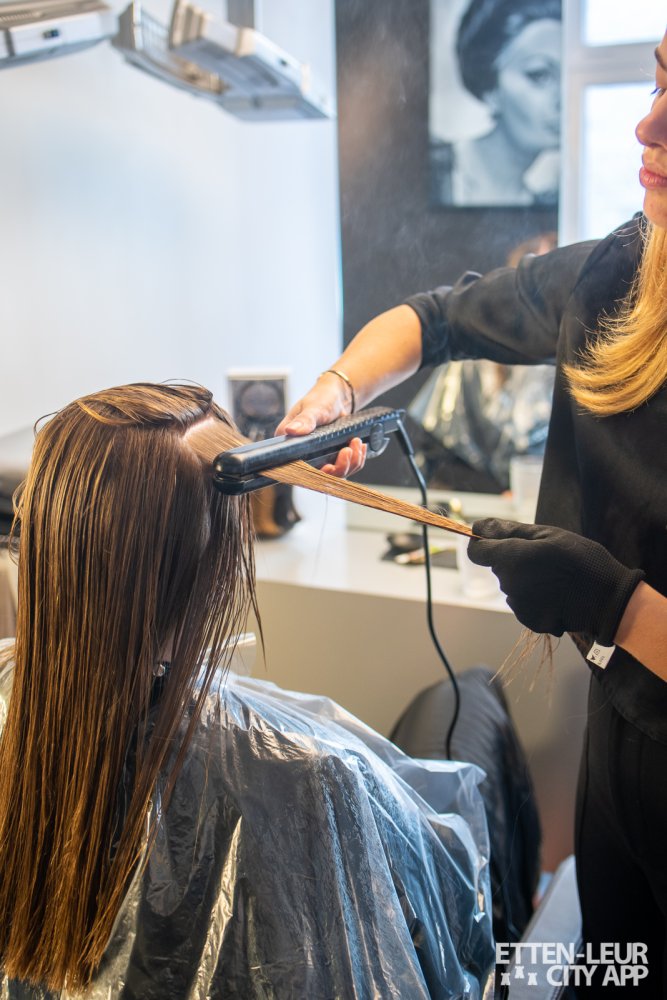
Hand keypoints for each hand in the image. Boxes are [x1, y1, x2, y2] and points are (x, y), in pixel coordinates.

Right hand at [276, 374, 365, 477]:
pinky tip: (360, 447)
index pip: (297, 469)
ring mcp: (319, 458)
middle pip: (320, 476)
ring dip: (351, 462)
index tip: (329, 466)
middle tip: (348, 450)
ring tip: (357, 442)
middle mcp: (303, 455)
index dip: (314, 474)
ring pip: (336, 474)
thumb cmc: (321, 399)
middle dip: (339, 467)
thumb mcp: (313, 408)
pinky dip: (356, 460)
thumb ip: (304, 420)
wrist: (337, 396)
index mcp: (290, 445)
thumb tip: (291, 430)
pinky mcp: (333, 458)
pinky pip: (346, 468)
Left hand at [468, 519, 643, 642]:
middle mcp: (509, 584)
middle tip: (545, 558)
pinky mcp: (530, 621)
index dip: (485, 544)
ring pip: (512, 586)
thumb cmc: (580, 559)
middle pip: (499, 568)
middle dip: (514, 561)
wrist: (608, 599)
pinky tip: (556, 594)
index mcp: (511, 559)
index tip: (501, 541)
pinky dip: (535, 598)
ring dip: (526, 580)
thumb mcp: (548, 535)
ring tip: (555, 577)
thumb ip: (508, 531)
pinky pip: (524, 604)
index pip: (476, 551)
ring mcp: (519, 606)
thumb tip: (477, 526)